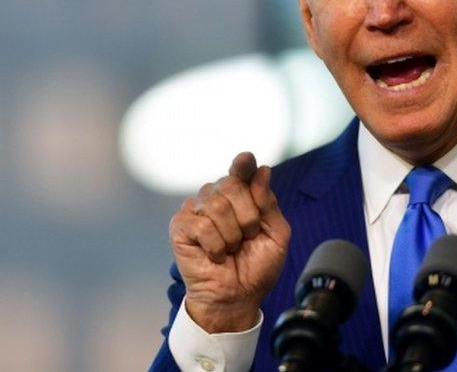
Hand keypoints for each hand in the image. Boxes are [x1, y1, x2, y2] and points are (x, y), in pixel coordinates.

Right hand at [169, 152, 290, 332]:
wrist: (238, 296)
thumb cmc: (256, 267)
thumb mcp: (276, 235)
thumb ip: (268, 203)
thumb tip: (262, 170)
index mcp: (240, 195)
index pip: (241, 169)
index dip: (243, 164)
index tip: (244, 161)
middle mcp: (216, 196)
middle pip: (232, 185)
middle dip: (248, 217)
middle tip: (246, 238)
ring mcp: (196, 209)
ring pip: (217, 205)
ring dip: (231, 235)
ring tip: (230, 248)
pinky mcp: (180, 226)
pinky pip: (202, 224)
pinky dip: (215, 245)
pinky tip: (215, 255)